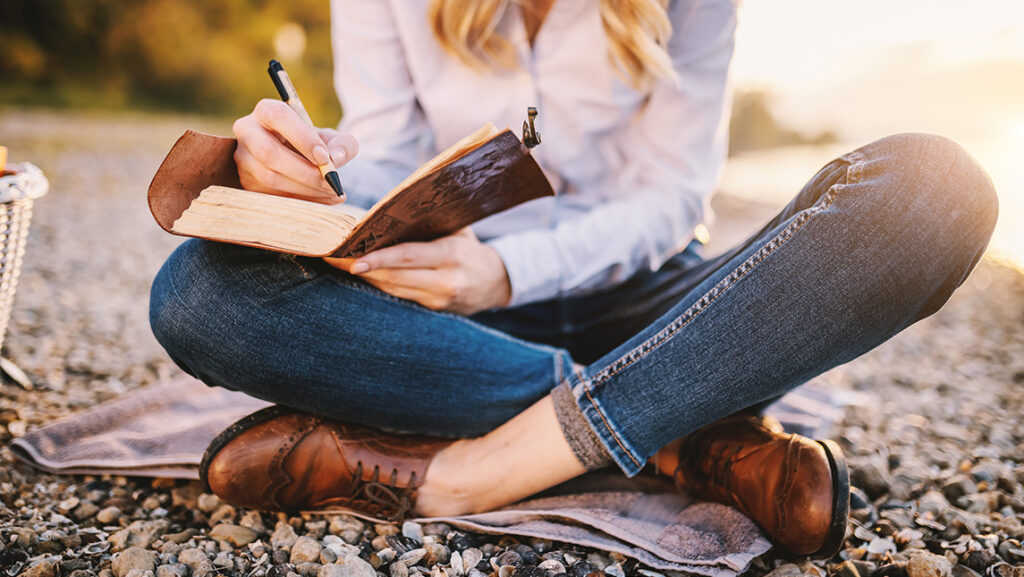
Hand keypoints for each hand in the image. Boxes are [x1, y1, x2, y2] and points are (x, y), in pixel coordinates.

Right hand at [232, 99, 358, 203]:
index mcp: (267, 110)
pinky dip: (302, 200)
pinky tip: (323, 199)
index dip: (302, 138)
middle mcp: (248, 131)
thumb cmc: (316, 144)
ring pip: (270, 177)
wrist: (301, 159)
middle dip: (304, 171)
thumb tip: (336, 159)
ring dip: (305, 189)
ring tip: (332, 191)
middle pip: (268, 152)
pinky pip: (272, 195)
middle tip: (330, 182)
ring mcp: (243, 158)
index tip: (324, 158)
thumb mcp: (334, 139)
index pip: (278, 116)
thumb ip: (343, 144)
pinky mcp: (246, 182)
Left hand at [324, 228, 511, 314]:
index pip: (407, 257)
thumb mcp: (457, 229)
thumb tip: (386, 211)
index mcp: (451, 255)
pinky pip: (400, 296)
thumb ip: (429, 223)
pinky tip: (363, 275)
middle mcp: (445, 280)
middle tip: (332, 258)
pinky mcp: (433, 309)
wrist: (496, 281)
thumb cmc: (470, 247)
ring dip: (366, 277)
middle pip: (394, 277)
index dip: (377, 259)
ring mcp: (439, 299)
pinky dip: (380, 285)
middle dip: (361, 268)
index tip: (350, 258)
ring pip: (393, 289)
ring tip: (340, 263)